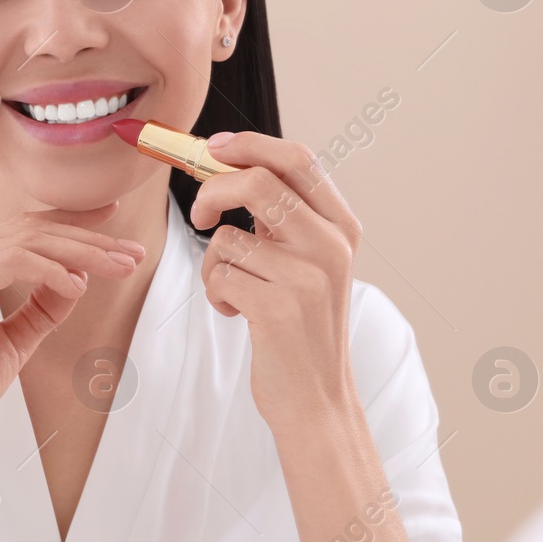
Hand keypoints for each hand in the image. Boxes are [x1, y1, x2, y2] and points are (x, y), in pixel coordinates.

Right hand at [0, 202, 145, 518]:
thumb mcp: (13, 343)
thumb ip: (41, 309)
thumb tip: (76, 279)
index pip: (23, 231)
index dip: (72, 223)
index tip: (115, 224)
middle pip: (31, 230)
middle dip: (89, 237)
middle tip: (133, 252)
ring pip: (29, 242)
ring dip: (82, 253)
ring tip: (121, 268)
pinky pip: (14, 263)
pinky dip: (52, 272)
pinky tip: (78, 287)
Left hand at [190, 131, 362, 429]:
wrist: (316, 398)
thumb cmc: (301, 327)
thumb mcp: (308, 262)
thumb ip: (283, 216)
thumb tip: (226, 162)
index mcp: (341, 226)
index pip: (297, 158)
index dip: (248, 143)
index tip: (212, 149)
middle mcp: (331, 245)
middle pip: (257, 181)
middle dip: (212, 191)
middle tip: (201, 216)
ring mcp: (308, 276)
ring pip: (228, 236)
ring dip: (215, 265)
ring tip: (235, 291)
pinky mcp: (279, 307)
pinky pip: (220, 275)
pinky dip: (216, 293)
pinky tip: (240, 314)